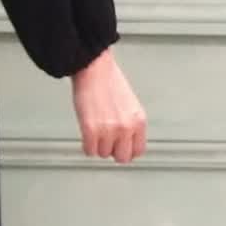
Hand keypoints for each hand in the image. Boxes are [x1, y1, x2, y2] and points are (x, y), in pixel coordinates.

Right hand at [70, 48, 146, 162]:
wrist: (94, 68)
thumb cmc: (109, 81)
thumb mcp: (130, 105)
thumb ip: (131, 124)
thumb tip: (126, 140)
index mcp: (139, 120)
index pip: (138, 151)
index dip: (127, 150)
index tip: (121, 148)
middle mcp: (126, 127)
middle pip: (122, 158)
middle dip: (113, 151)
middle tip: (106, 141)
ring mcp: (108, 130)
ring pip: (103, 154)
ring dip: (97, 145)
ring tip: (95, 130)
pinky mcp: (90, 130)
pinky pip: (89, 151)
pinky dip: (86, 145)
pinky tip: (87, 133)